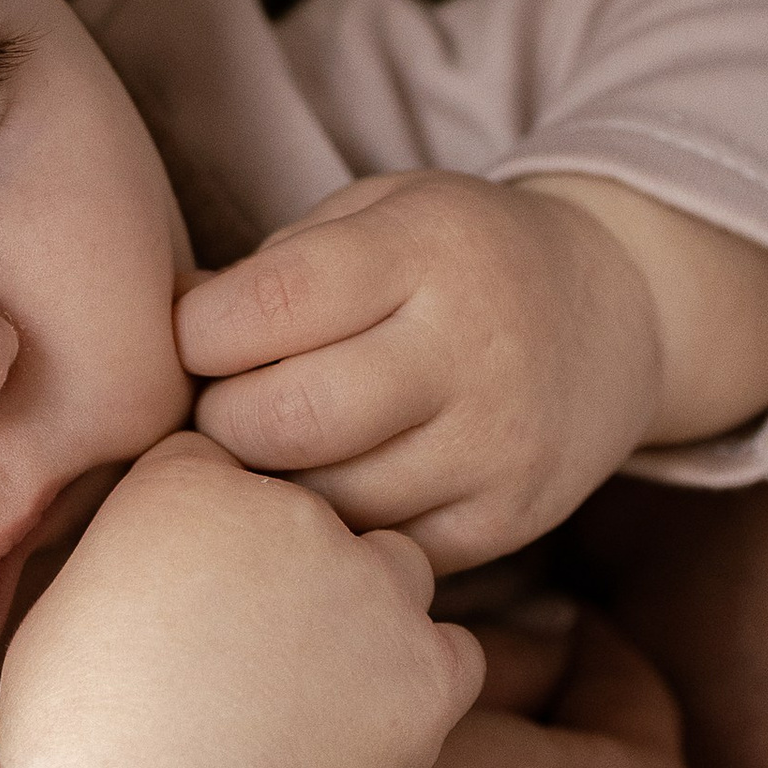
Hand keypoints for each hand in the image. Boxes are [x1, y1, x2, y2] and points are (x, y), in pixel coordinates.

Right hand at [0, 429, 482, 767]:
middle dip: (289, 567)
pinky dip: (420, 681)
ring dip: (367, 611)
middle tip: (251, 655)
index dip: (206, 531)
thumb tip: (175, 565)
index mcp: (187, 484)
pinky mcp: (425, 668)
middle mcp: (290, 512)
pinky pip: (453, 651)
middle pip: (311, 513)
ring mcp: (368, 588)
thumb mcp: (68, 602)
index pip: (219, 464)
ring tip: (313, 691)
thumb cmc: (79, 737)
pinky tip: (365, 725)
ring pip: (394, 567)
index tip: (190, 591)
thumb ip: (139, 551)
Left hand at [177, 169, 661, 572]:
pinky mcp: (506, 520)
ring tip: (274, 447)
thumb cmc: (449, 259)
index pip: (270, 306)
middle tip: (225, 405)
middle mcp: (471, 348)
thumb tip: (157, 334)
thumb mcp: (373, 215)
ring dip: (272, 485)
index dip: (201, 331)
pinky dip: (334, 531)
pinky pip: (378, 551)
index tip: (200, 335)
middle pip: (288, 419)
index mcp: (426, 250)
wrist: (610, 314)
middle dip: (223, 418)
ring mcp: (495, 445)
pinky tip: (330, 487)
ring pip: (326, 501)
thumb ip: (268, 271)